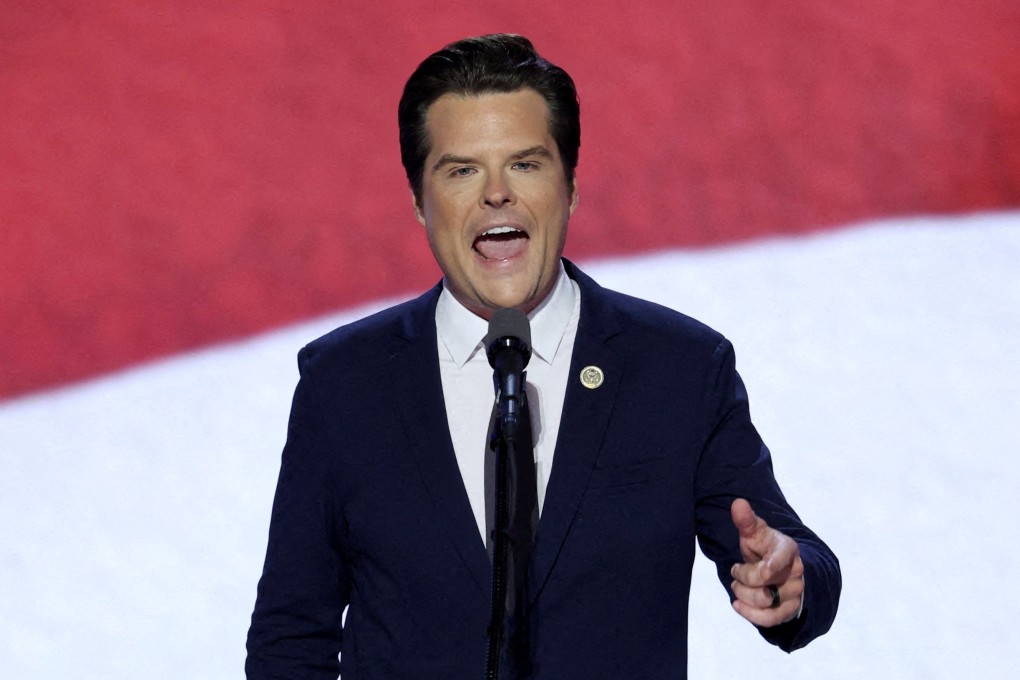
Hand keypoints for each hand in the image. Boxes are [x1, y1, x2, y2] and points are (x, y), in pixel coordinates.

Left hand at [728, 498, 803, 627]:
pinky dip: (751, 614)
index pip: (784, 557)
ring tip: (737, 586)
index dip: (774, 565)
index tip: (764, 571)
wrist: (777, 569)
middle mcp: (796, 571)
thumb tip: (738, 503)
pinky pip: (770, 619)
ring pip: (764, 600)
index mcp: (788, 548)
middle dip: (742, 577)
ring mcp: (794, 592)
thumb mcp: (755, 532)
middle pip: (764, 581)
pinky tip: (737, 605)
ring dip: (743, 594)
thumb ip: (746, 520)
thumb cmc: (763, 548)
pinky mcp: (789, 610)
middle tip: (736, 570)